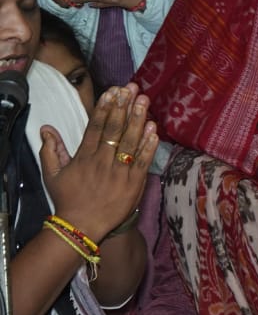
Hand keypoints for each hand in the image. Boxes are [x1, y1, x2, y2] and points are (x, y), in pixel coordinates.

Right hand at [40, 83, 156, 241]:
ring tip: (145, 101)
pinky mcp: (134, 184)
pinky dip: (149, 145)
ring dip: (139, 119)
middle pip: (115, 129)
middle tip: (132, 88)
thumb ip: (51, 150)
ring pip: (130, 141)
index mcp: (84, 157)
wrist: (82, 226)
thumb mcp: (53, 174)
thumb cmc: (68, 199)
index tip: (113, 91)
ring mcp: (120, 173)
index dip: (105, 107)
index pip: (96, 127)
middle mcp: (102, 162)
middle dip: (124, 107)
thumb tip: (46, 128)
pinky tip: (154, 128)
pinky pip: (143, 161)